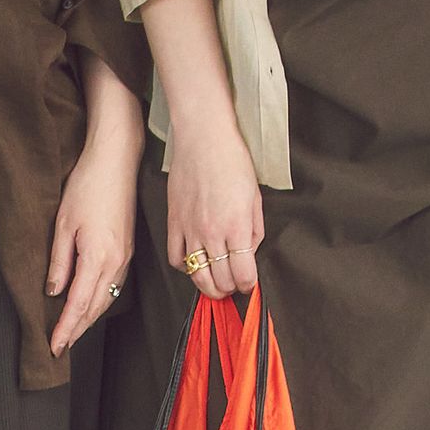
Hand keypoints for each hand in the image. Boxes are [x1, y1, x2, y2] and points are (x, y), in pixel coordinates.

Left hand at [48, 125, 140, 355]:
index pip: (78, 305)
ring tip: (72, 331)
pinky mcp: (128, 250)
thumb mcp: (63, 225)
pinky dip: (100, 301)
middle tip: (59, 346)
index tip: (53, 346)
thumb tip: (54, 291)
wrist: (116, 162)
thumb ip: (59, 262)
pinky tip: (90, 304)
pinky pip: (114, 286)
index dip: (65, 329)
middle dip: (77, 330)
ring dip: (89, 318)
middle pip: (96, 308)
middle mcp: (116, 263)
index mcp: (98, 258)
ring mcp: (125, 258)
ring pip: (107, 299)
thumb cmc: (88, 186)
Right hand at [165, 121, 262, 299]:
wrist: (204, 140)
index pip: (242, 273)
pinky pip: (176, 258)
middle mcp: (212, 233)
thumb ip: (254, 229)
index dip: (249, 284)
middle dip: (230, 289)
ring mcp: (190, 230)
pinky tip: (194, 263)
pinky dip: (185, 268)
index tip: (250, 283)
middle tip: (234, 285)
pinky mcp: (174, 223)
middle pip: (219, 280)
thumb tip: (250, 250)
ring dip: (208, 286)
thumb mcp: (255, 197)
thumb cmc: (232, 161)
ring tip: (215, 284)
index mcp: (236, 226)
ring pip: (196, 275)